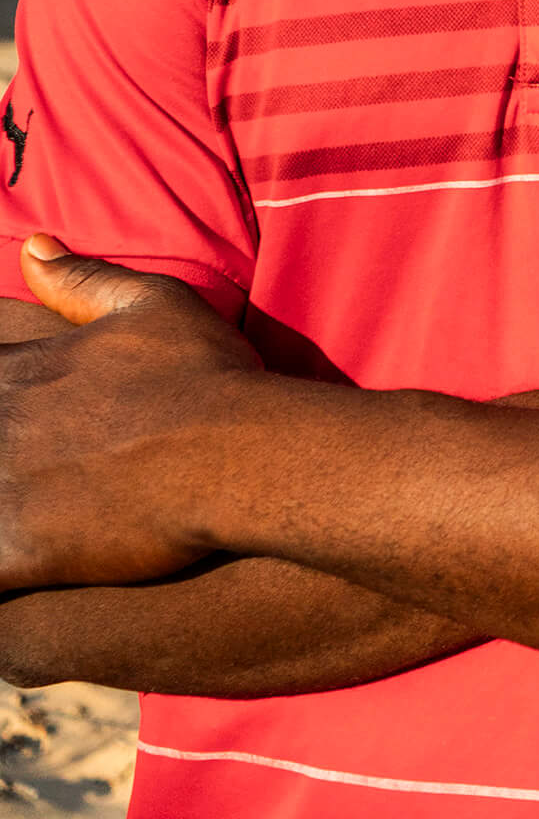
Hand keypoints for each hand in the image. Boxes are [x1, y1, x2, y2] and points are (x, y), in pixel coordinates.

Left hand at [0, 237, 261, 590]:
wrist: (236, 449)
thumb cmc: (204, 373)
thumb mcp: (151, 303)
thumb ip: (81, 279)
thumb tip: (30, 246)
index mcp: (20, 372)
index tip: (14, 422)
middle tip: (17, 470)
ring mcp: (0, 487)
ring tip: (17, 516)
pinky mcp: (15, 551)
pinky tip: (14, 572)